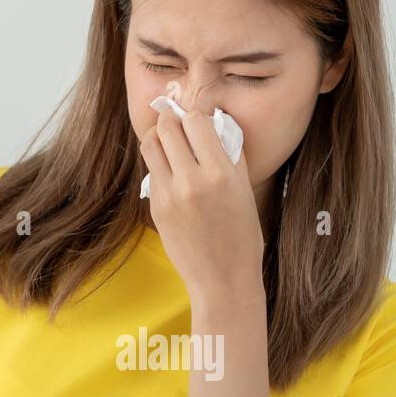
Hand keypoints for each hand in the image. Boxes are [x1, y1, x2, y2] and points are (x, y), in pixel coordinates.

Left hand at [139, 104, 264, 302]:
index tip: (199, 120)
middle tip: (178, 121)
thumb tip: (217, 123)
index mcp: (220, 175)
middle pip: (167, 127)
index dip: (197, 116)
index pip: (196, 121)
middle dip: (172, 118)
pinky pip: (151, 171)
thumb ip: (231, 155)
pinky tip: (172, 171)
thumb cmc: (242, 236)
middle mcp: (191, 181)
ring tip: (170, 141)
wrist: (222, 280)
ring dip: (159, 136)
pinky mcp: (155, 206)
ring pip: (150, 145)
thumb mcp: (244, 191)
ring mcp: (168, 195)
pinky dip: (159, 163)